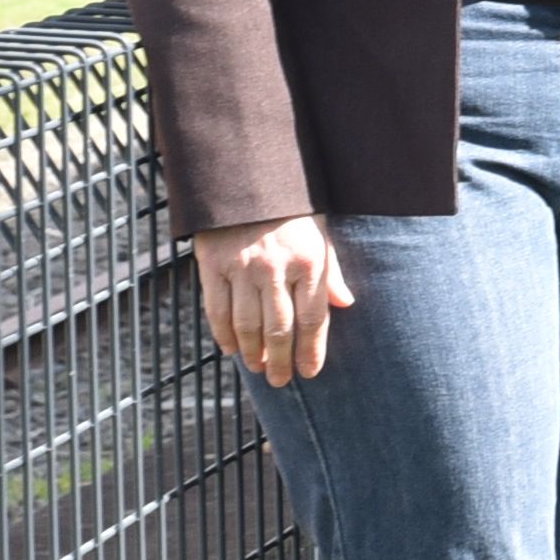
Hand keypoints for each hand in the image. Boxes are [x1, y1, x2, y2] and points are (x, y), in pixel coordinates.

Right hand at [196, 216, 357, 384]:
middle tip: (280, 380)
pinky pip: (217, 309)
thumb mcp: (321, 235)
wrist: (246, 178)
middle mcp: (276, 268)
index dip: (311, 350)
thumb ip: (331, 272)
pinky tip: (230, 348)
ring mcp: (242, 268)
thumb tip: (346, 304)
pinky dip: (223, 334)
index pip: (313, 318)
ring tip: (257, 368)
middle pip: (279, 328)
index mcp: (310, 261)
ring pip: (247, 324)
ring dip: (252, 352)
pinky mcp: (213, 266)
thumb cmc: (291, 211)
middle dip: (280, 360)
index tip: (309, 372)